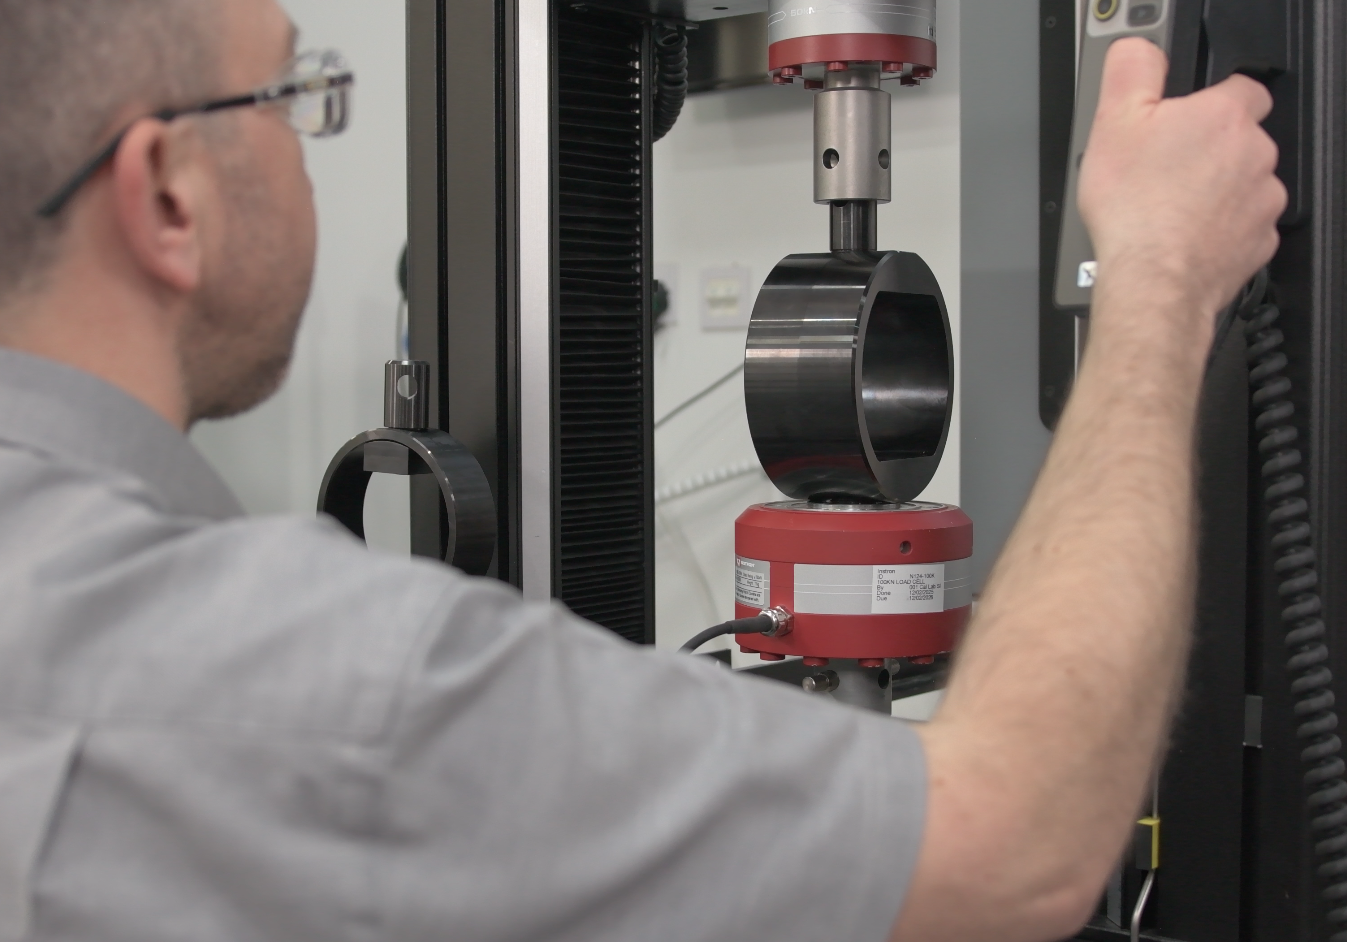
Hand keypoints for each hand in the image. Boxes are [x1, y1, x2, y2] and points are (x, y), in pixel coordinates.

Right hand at [1078, 38, 1284, 328]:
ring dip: (1217, 191)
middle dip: (1209, 151)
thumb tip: (1139, 51)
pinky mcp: (1259, 241)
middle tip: (1164, 172)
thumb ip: (1132, 70)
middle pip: (1240, 139)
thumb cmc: (1135, 210)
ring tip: (1172, 208)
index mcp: (1224, 117)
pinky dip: (1220, 229)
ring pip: (1244, 183)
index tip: (1184, 122)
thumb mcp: (1112, 122)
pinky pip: (1244, 226)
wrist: (1153, 279)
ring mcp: (1261, 200)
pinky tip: (1186, 236)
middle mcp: (1254, 154)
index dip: (1211, 102)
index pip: (1241, 88)